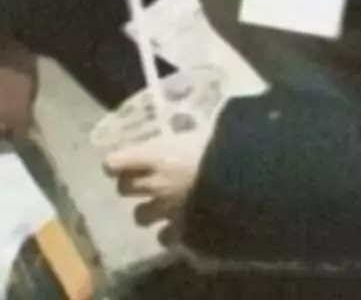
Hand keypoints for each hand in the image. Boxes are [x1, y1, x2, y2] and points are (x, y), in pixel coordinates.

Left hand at [103, 127, 214, 246]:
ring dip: (148, 210)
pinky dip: (170, 232)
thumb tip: (198, 124)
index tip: (123, 159)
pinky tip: (181, 224)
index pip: (116, 162)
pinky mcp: (181, 231)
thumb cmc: (226, 147)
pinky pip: (165, 237)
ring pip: (140, 216)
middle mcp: (155, 184)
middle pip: (124, 188)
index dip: (118, 161)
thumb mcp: (208, 130)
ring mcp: (166, 211)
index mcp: (158, 156)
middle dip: (132, 183)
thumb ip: (194, 133)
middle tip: (147, 177)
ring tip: (163, 204)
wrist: (245, 182)